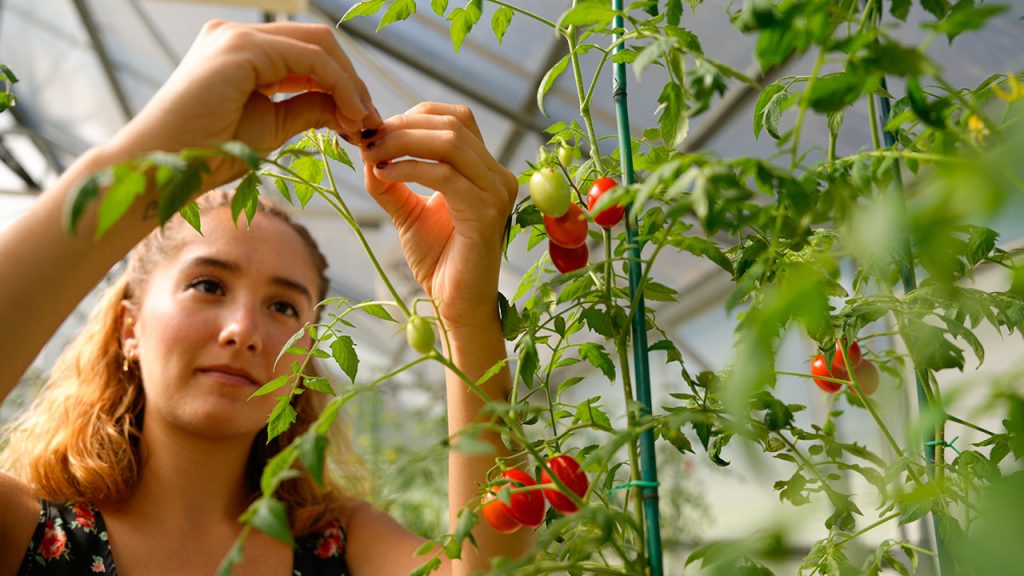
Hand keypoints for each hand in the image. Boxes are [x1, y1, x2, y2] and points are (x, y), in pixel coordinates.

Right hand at [104, 20, 380, 187]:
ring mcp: (237, 36)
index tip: (364, 121)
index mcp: (242, 51)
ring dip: (350, 85)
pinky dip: (338, 86)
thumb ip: (308, 108)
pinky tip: (350, 117)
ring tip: (363, 124)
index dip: (343, 84)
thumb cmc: (207, 153)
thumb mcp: (272, 127)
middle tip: (371, 122)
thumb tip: (350, 108)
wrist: (164, 168)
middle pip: (319, 42)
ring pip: (319, 46)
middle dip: (353, 81)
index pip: (308, 53)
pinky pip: (310, 60)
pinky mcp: (242, 48)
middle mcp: (238, 34)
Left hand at [358, 103, 517, 329]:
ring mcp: (497, 191)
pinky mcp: (486, 212)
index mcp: (485, 169)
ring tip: (371, 153)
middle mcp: (498, 174)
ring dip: (402, 141)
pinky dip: (408, 167)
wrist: (457, 305)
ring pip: (449, 141)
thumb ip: (392, 181)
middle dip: (402, 126)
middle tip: (366, 139)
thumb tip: (368, 152)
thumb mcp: (409, 213)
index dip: (412, 116)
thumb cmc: (439, 261)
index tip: (374, 132)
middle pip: (451, 124)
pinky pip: (444, 174)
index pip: (454, 119)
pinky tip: (383, 174)